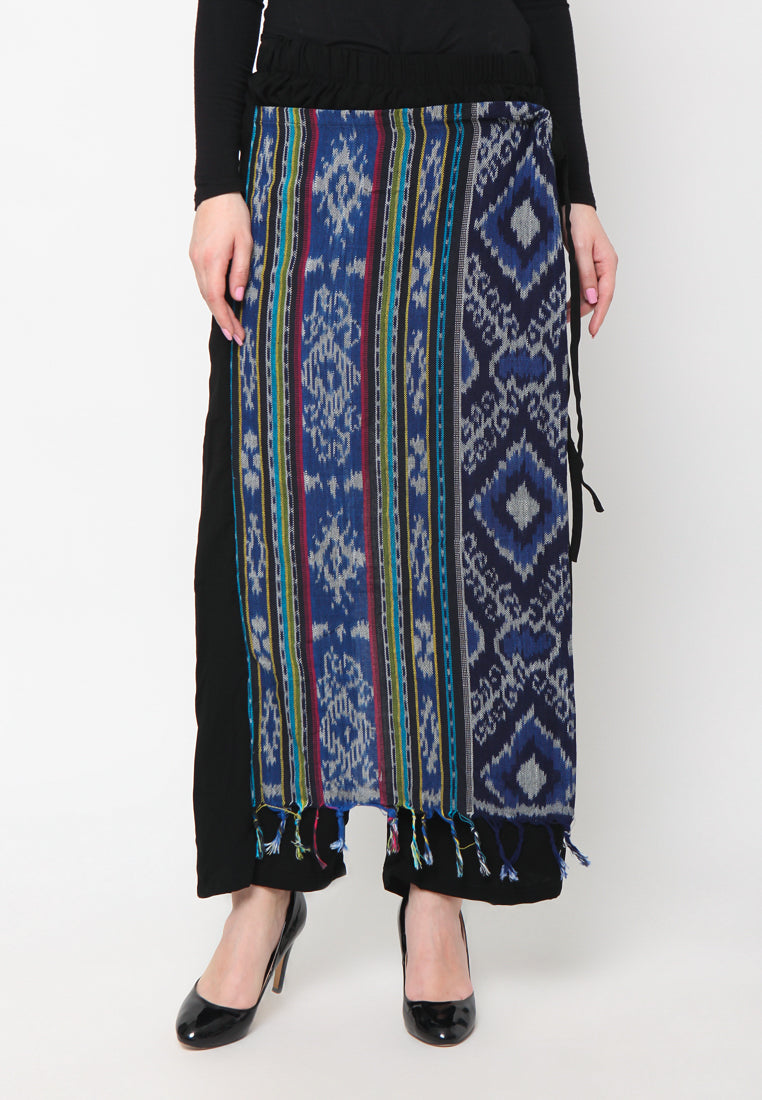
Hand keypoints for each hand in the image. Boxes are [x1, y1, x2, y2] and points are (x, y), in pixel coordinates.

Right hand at [189, 192, 252, 344]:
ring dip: (217, 309)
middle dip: (222, 319)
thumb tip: (236, 296)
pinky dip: (212, 296)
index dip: (226, 318)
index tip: (235, 334)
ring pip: (204, 291)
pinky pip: (203, 281)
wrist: (216, 193)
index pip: (216, 298)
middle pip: (209, 299)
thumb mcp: (245, 242)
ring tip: (231, 324)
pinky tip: (222, 303)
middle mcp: (199, 262)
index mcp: (212, 260)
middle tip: (235, 336)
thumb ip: (240, 270)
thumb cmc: (234, 215)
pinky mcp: (195, 254)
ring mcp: (194, 258)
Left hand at [561, 203, 617, 337]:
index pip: (606, 295)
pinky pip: (585, 286)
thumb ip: (586, 274)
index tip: (592, 331)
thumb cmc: (579, 222)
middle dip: (586, 312)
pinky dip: (577, 296)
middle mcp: (606, 268)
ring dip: (580, 305)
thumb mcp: (581, 249)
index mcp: (608, 264)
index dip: (599, 315)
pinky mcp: (588, 266)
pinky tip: (568, 303)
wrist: (573, 206)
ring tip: (565, 315)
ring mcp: (598, 267)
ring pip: (591, 293)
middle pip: (599, 297)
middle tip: (569, 323)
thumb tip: (592, 298)